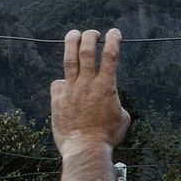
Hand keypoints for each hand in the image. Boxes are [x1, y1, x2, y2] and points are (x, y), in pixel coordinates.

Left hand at [51, 28, 130, 159]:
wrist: (85, 148)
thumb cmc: (107, 136)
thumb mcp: (122, 118)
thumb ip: (116, 104)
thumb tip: (112, 103)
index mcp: (106, 86)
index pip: (111, 56)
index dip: (113, 40)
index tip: (114, 33)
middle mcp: (88, 84)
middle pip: (87, 51)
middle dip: (90, 37)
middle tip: (92, 33)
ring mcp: (71, 90)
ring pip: (69, 60)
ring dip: (71, 43)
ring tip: (73, 34)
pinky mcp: (58, 100)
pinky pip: (57, 85)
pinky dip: (62, 82)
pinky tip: (64, 86)